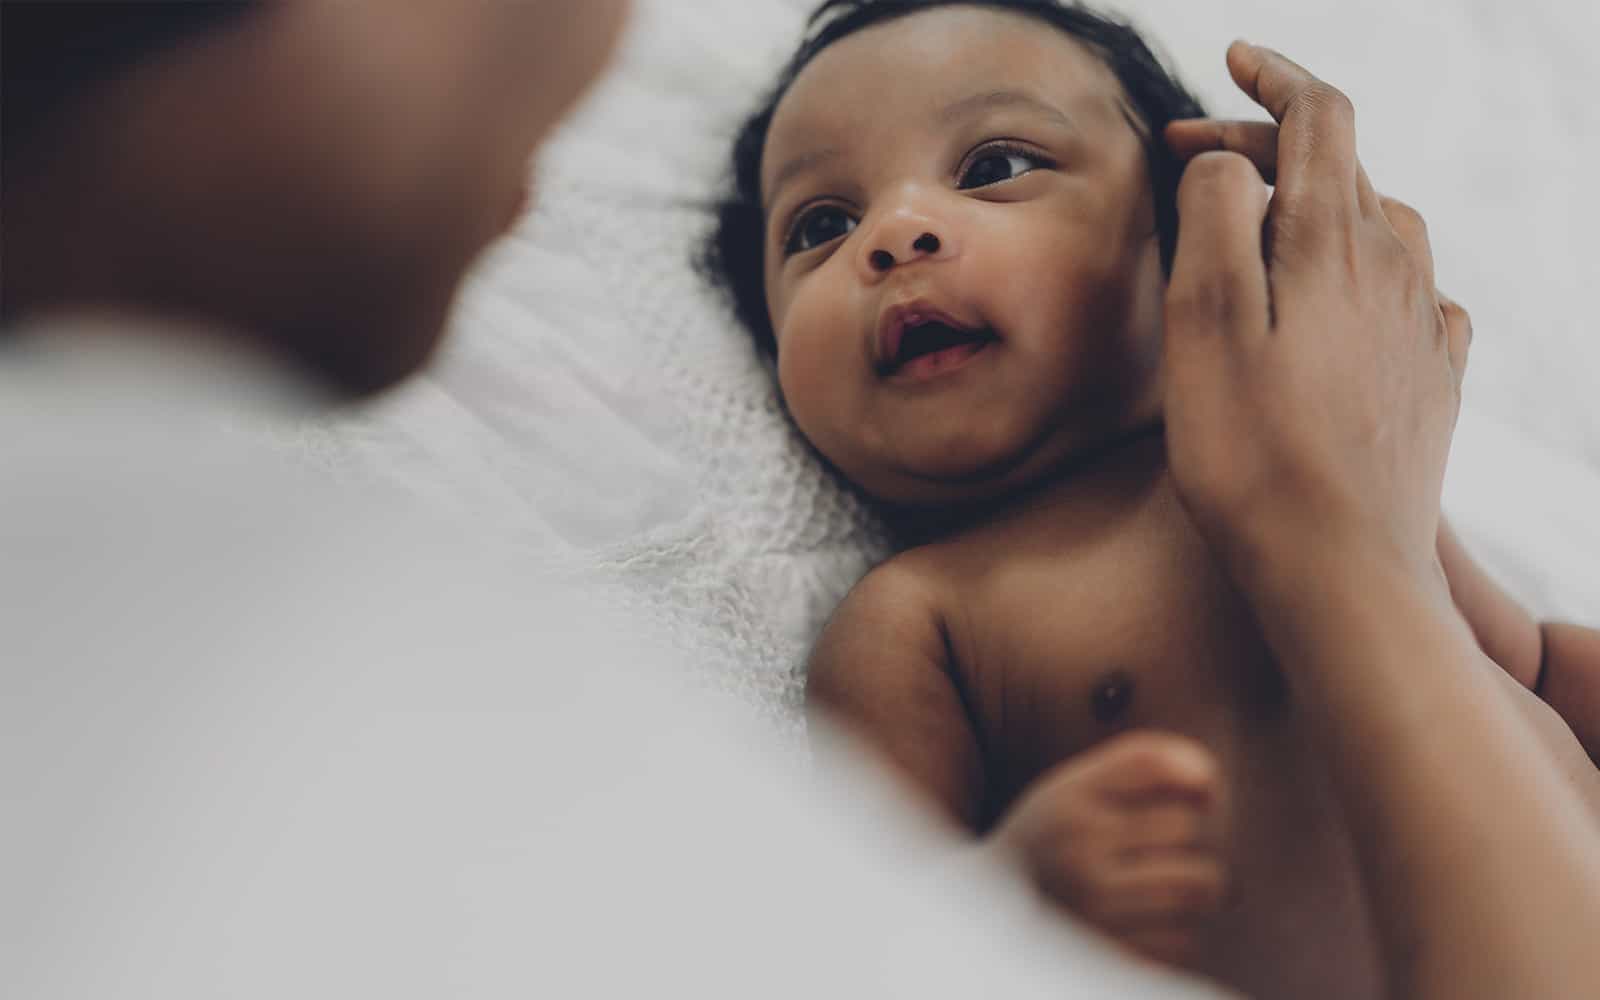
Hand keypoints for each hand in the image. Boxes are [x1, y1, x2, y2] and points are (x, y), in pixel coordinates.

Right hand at [991, 731, 1229, 966]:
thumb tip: (1208, 779)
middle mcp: (1078, 847)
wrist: (989, 920)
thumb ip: (1135, 768)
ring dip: (1198, 889)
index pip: (1150, 762)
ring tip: (1169, 889)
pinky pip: (1183, 940)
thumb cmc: (1050, 843)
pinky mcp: (1110, 952)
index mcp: (1067, 800)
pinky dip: (1178, 934)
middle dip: (1190, 838)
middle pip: (1185, 825)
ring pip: (1197, 886)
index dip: (1195, 770)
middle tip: (1169, 850)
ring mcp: (1094, 904)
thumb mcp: (1071, 791)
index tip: (1203, 791)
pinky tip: (1147, 925)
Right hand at [1157, 43, 1472, 597]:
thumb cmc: (1251, 455)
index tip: (1236, 61)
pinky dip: (1366, 270)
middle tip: (1193, 163)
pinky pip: (1408, 293)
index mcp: (1333, 242)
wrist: (1339, 570)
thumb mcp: (1203, 320)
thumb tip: (1227, 162)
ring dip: (1317, 207)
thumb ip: (1215, 216)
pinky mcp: (1430, 381)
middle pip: (1343, 168)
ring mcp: (1420, 326)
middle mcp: (1393, 269)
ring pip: (1379, 226)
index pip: (1320, 118)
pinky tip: (1342, 302)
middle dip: (1269, 147)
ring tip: (1261, 229)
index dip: (1275, 78)